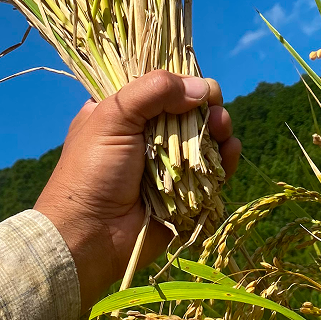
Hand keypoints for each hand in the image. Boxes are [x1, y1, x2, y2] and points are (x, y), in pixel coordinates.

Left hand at [34, 71, 239, 310]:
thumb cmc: (92, 172)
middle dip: (207, 107)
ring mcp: (168, 163)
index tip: (198, 85)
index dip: (183, 82)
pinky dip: (226, 158)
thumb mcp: (113, 117)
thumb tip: (202, 88)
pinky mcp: (185, 191)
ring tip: (222, 130)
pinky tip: (231, 150)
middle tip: (215, 111)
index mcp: (123, 112)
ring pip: (205, 138)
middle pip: (189, 110)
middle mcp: (147, 134)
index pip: (161, 86)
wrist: (89, 237)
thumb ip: (154, 91)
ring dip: (219, 130)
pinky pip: (213, 170)